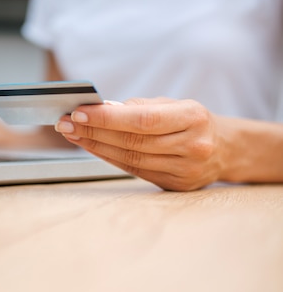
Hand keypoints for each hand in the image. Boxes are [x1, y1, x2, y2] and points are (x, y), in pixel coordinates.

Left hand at [55, 98, 225, 190]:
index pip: (143, 119)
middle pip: (133, 141)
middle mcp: (193, 146)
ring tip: (74, 135)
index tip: (79, 112)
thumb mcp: (174, 105)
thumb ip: (139, 107)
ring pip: (131, 159)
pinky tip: (93, 148)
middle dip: (94, 132)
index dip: (108, 118)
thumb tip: (100, 110)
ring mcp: (185, 170)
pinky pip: (135, 171)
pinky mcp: (176, 186)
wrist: (225, 149)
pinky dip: (110, 159)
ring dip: (96, 147)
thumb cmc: (192, 121)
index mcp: (193, 117)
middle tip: (66, 123)